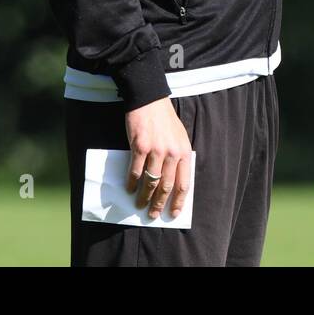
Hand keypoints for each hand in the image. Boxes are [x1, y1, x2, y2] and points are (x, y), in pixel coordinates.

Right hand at [125, 96, 192, 218]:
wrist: (149, 100)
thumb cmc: (164, 120)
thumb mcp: (179, 137)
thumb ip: (177, 156)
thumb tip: (171, 181)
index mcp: (184, 151)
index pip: (184, 182)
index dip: (178, 200)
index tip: (174, 213)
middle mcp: (172, 153)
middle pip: (166, 186)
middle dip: (160, 204)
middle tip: (153, 214)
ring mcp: (156, 150)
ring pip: (150, 182)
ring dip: (144, 197)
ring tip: (140, 205)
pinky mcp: (140, 147)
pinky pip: (135, 171)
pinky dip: (131, 183)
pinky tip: (129, 189)